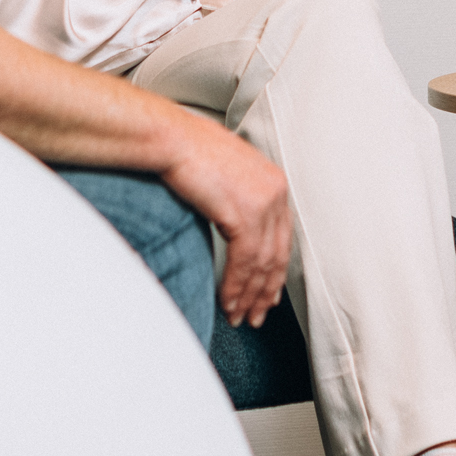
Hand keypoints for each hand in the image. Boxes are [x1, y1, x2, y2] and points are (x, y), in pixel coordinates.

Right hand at [160, 120, 293, 325]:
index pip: (283, 238)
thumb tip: (236, 229)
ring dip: (249, 295)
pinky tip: (228, 301)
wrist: (172, 139)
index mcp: (274, 182)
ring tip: (239, 317)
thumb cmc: (188, 151)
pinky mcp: (245, 214)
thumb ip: (239, 200)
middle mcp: (276, 192)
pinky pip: (245, 262)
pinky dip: (236, 286)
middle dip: (265, 290)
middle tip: (256, 315)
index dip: (275, 271)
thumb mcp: (226, 176)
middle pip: (277, 254)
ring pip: (262, 263)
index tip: (268, 293)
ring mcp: (264, 202)